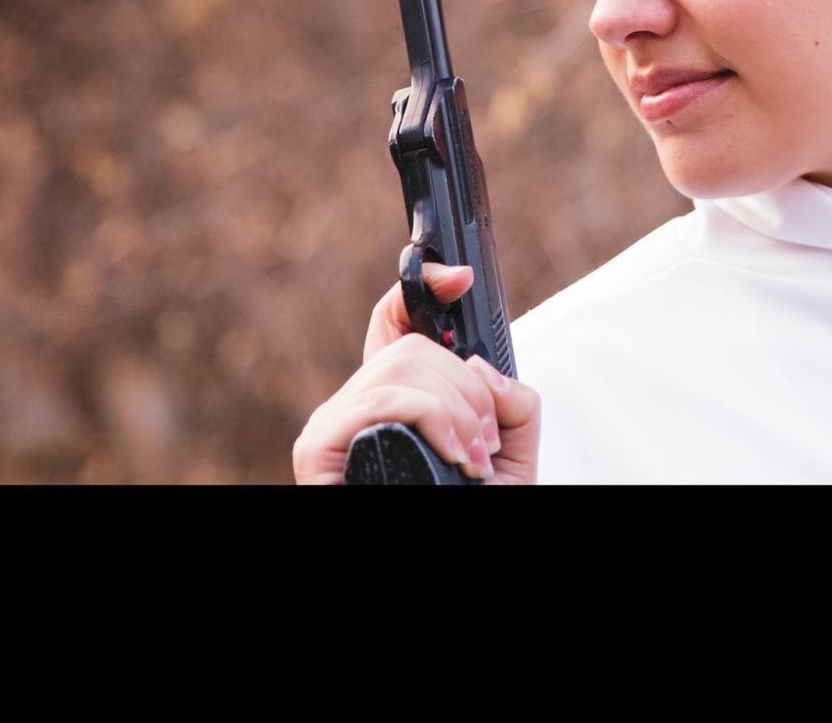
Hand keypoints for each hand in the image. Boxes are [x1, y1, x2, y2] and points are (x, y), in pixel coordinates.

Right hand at [293, 261, 540, 484]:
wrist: (450, 554)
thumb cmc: (470, 508)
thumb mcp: (511, 457)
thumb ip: (515, 405)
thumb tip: (482, 369)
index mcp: (395, 400)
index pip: (393, 322)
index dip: (421, 287)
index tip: (460, 276)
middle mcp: (357, 405)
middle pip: (412, 347)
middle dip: (468, 389)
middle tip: (489, 443)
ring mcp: (332, 425)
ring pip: (400, 367)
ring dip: (457, 411)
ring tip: (477, 461)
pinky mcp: (315, 448)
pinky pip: (379, 399)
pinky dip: (429, 418)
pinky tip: (457, 458)